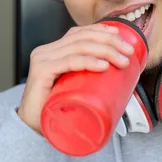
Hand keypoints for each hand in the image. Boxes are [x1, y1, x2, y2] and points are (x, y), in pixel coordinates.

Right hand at [17, 23, 134, 133]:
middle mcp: (47, 51)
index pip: (80, 32)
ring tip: (122, 61)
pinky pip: (68, 61)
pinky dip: (88, 62)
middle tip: (129, 52)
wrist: (33, 130)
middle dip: (110, 41)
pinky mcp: (40, 72)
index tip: (121, 36)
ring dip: (106, 51)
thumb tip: (122, 73)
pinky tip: (102, 65)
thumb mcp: (76, 86)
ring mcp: (42, 60)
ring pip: (79, 46)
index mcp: (55, 51)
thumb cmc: (57, 108)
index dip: (102, 30)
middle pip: (83, 37)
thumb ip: (91, 76)